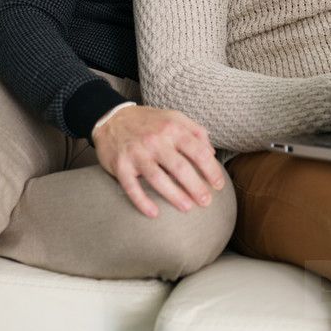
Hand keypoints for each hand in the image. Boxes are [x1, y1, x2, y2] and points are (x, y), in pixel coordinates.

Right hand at [92, 105, 224, 217]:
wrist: (111, 118)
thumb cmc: (148, 122)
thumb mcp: (174, 117)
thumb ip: (195, 132)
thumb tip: (212, 153)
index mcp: (172, 128)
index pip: (198, 151)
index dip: (211, 170)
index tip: (218, 185)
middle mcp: (155, 140)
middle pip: (180, 167)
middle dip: (196, 187)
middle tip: (206, 201)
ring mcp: (137, 153)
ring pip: (158, 178)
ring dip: (174, 195)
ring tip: (187, 208)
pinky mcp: (120, 166)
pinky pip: (131, 187)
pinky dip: (142, 201)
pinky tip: (154, 213)